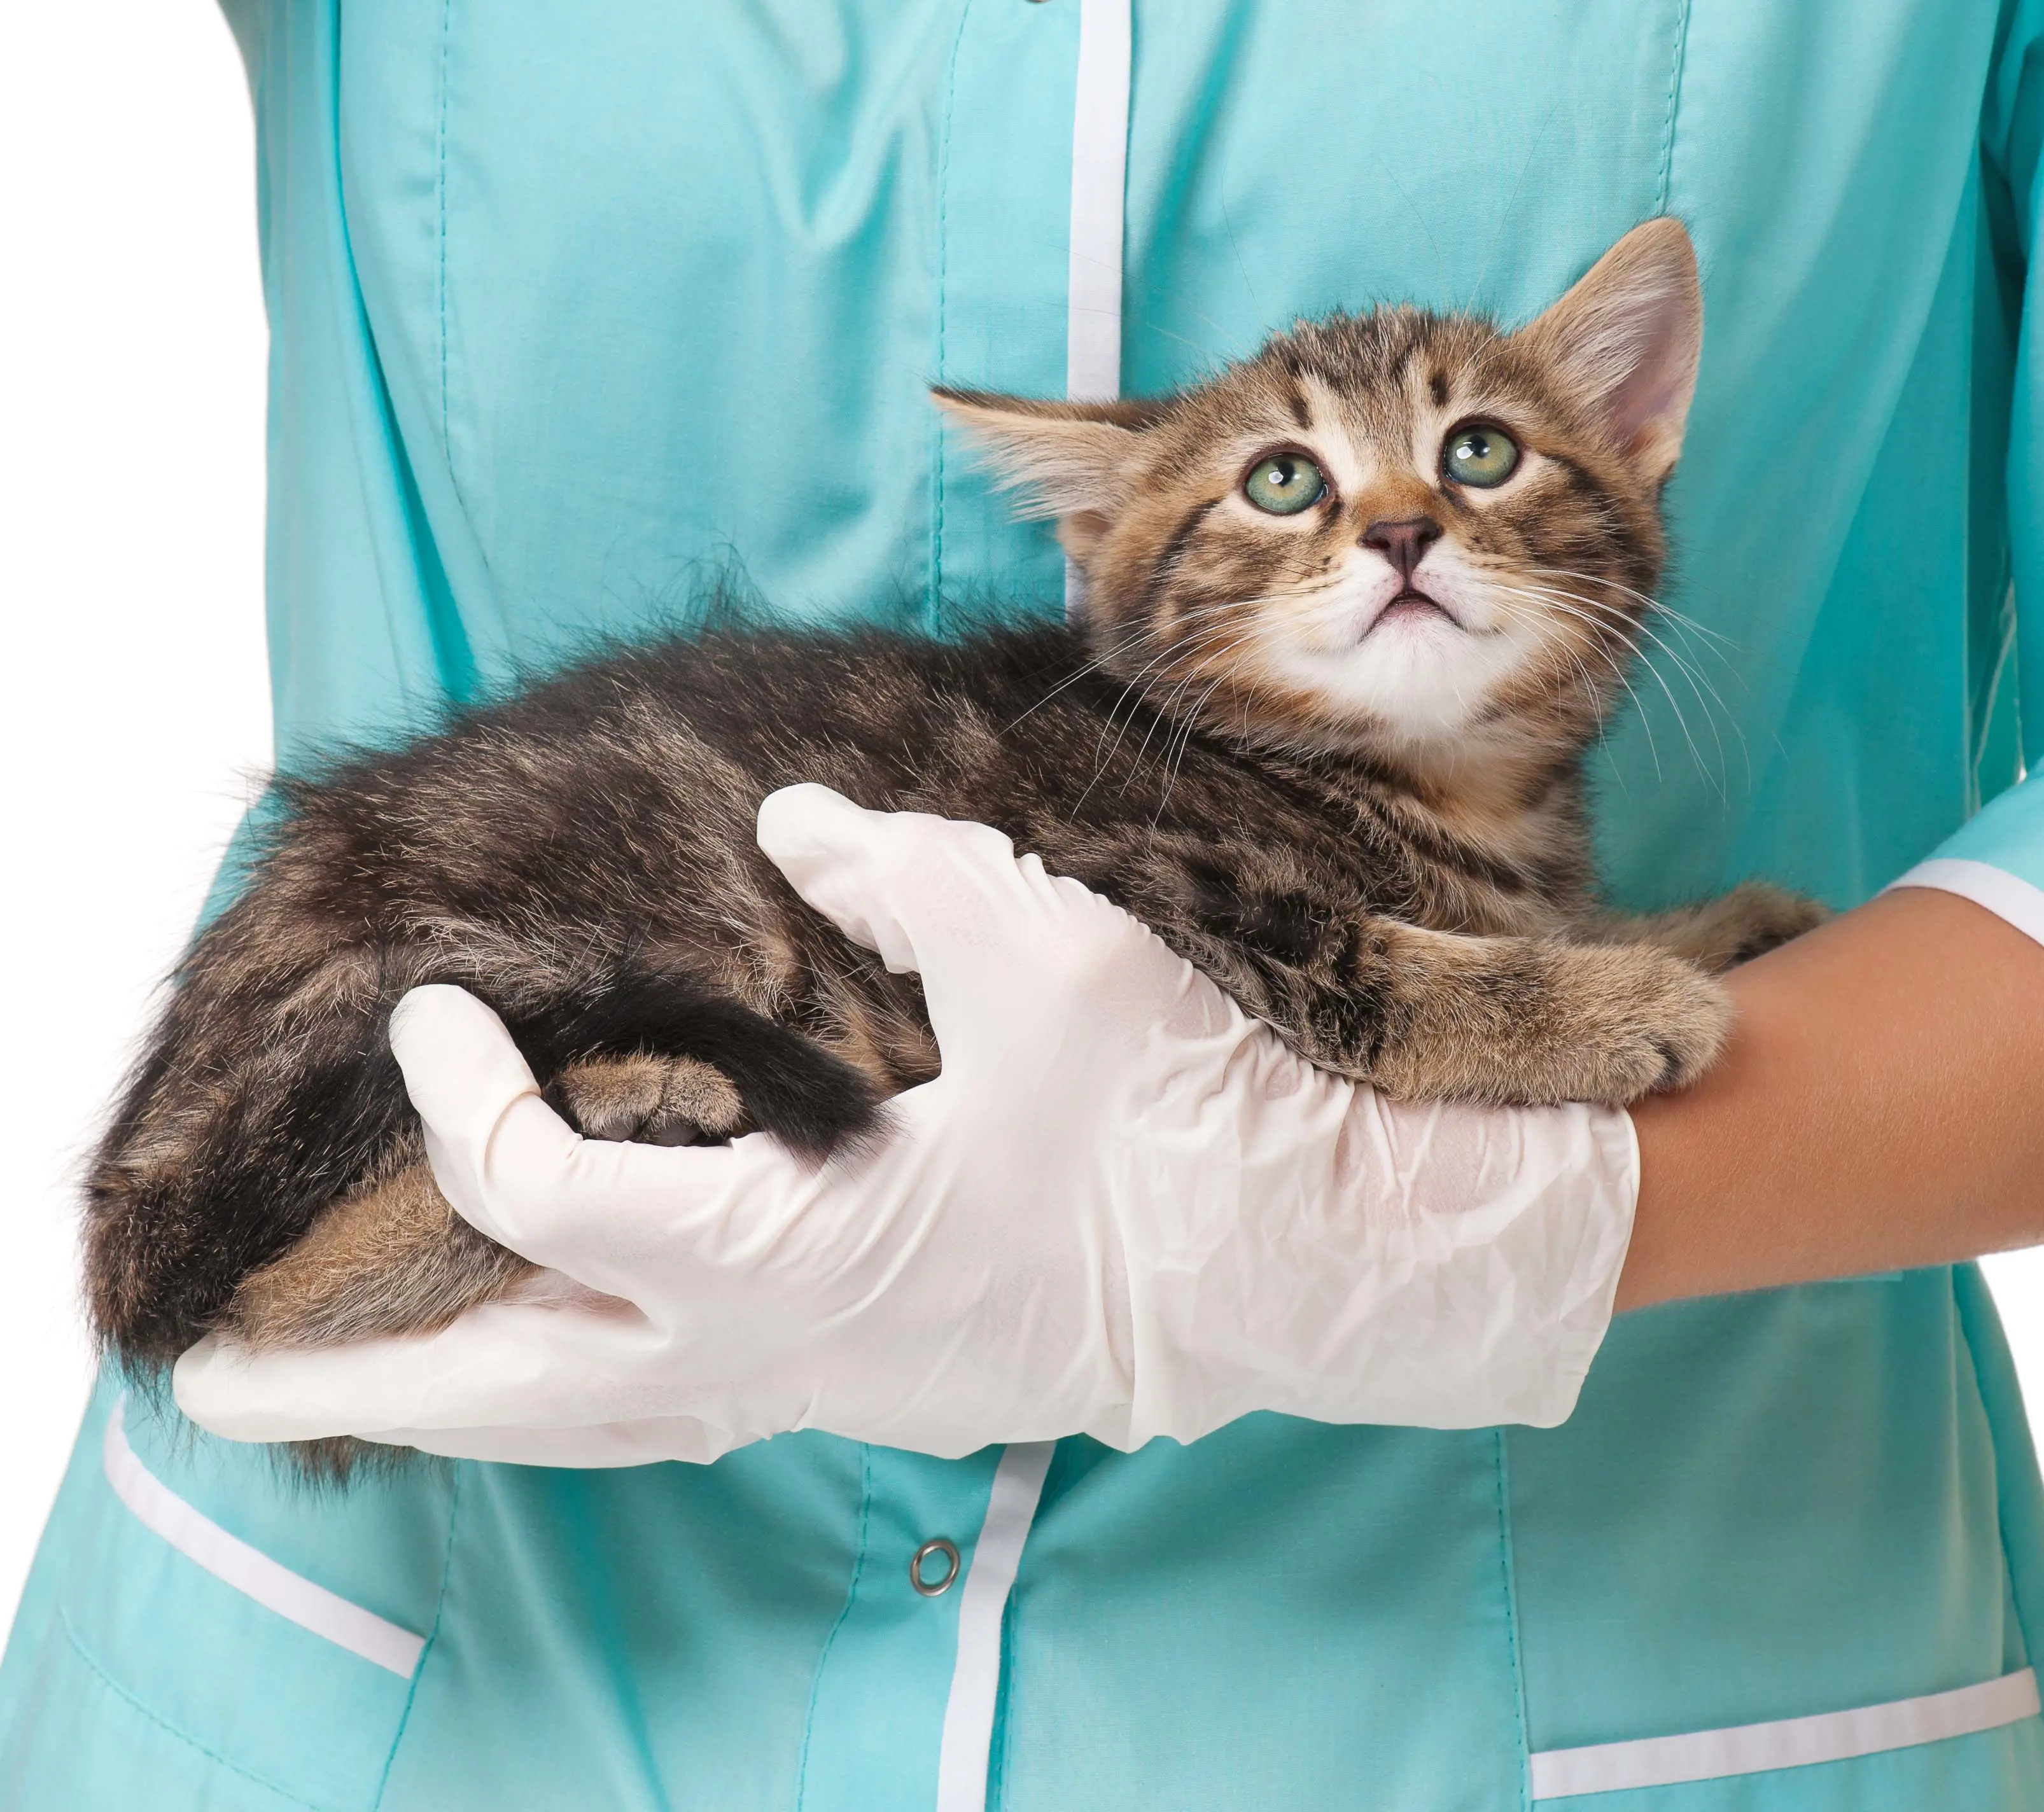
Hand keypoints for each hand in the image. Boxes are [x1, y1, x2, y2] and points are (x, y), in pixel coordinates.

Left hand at [174, 785, 1638, 1463]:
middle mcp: (780, 1354)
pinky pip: (677, 1416)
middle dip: (355, 1387)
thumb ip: (898, 870)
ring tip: (350, 1399)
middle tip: (216, 1380)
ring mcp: (825, 1392)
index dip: (457, 1101)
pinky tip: (564, 1354)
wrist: (1304, 1261)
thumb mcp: (1041, 955)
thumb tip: (795, 820)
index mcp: (790, 1252)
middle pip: (515, 1396)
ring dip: (458, 1412)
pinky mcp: (871, 1387)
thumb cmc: (1178, 1122)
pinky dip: (581, 1397)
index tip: (428, 1017)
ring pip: (592, 1434)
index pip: (542, 1195)